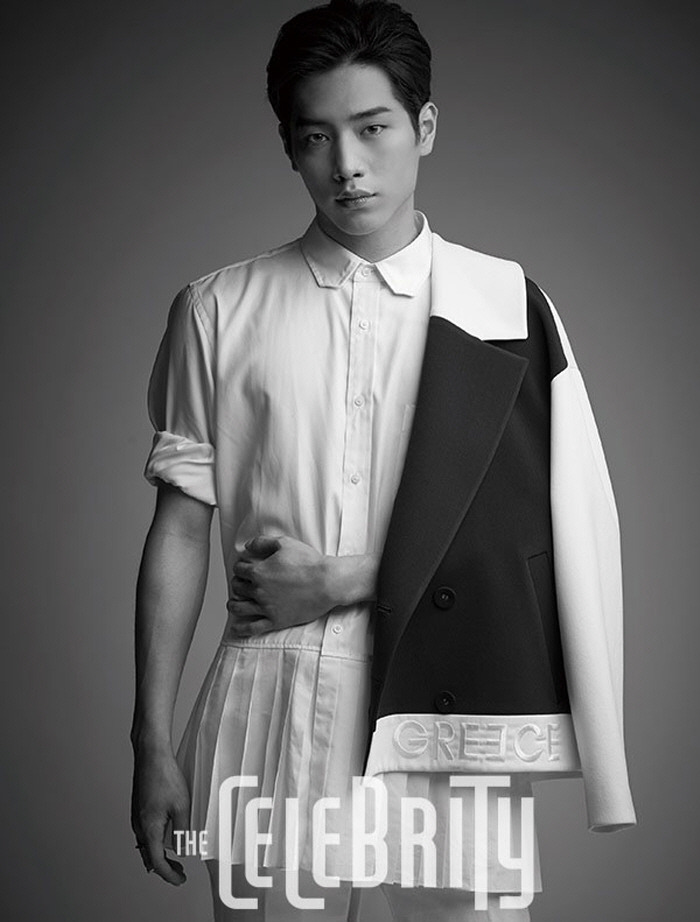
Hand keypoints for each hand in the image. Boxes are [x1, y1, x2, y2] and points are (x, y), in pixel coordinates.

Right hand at [131, 749, 189, 884]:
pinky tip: (166, 836)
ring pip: (146, 844)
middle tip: (179, 872)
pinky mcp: (139, 808)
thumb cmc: (164, 776)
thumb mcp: (182, 805)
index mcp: (148, 828)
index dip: (169, 874)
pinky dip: (155, 841)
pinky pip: (145, 832)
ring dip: (159, 854)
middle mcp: (138, 825)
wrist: (151, 755)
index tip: (179, 879)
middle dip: (164, 867)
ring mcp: (137, 816)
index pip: (157, 862)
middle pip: (148, 856)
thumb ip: (183, 830)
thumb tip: (183, 848)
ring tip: (175, 857)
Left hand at [227, 535, 333, 636]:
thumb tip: (247, 546)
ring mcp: (266, 607)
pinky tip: (236, 628)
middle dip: (237, 583)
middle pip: (237, 587)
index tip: (244, 567)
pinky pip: (253, 628)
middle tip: (242, 583)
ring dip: (233, 604)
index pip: (238, 569)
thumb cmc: (309, 563)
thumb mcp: (285, 543)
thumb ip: (262, 542)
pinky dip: (241, 629)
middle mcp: (259, 590)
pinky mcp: (276, 621)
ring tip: (234, 603)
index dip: (240, 566)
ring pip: (239, 608)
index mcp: (258, 572)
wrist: (328, 582)